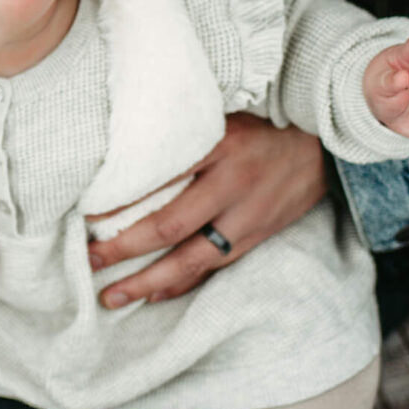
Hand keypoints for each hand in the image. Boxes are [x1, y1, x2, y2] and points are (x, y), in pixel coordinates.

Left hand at [85, 114, 325, 307]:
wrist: (323, 142)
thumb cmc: (261, 122)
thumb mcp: (222, 112)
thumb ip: (182, 128)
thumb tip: (123, 146)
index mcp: (219, 145)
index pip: (159, 177)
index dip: (120, 201)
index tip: (85, 216)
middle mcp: (233, 184)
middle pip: (170, 227)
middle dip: (124, 249)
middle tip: (88, 261)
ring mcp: (247, 216)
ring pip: (192, 259)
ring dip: (148, 282)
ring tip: (112, 297)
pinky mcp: (257, 236)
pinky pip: (215, 267)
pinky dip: (183, 284)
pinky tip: (155, 294)